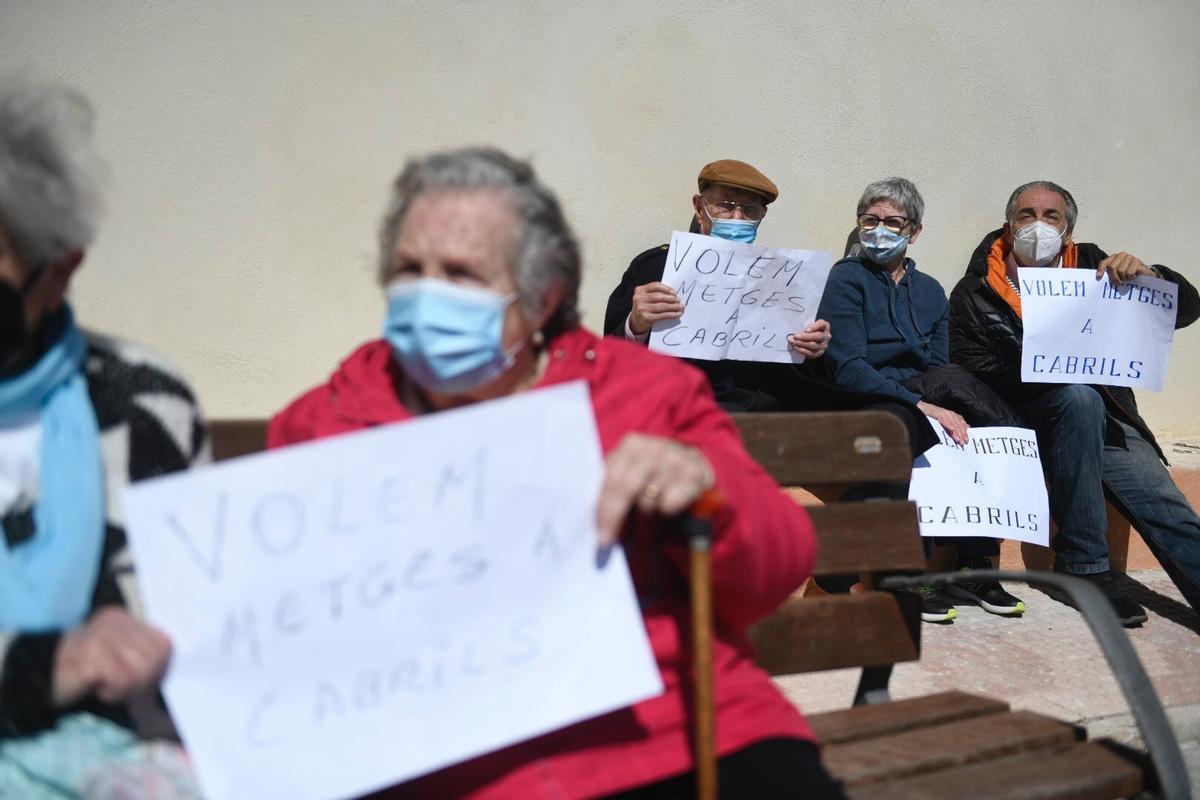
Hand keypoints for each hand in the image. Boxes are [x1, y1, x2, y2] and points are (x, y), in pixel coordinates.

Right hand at [53, 607, 171, 707]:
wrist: (37, 680)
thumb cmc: (84, 674)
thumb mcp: (118, 660)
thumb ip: (144, 659)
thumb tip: (174, 675)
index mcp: (124, 619)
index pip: (164, 645)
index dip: (156, 670)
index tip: (134, 679)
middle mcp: (115, 621)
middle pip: (155, 659)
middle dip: (141, 682)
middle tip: (116, 685)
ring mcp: (102, 635)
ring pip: (141, 671)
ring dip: (125, 689)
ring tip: (104, 684)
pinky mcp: (90, 654)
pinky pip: (121, 681)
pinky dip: (111, 693)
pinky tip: (94, 687)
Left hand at [596, 433, 714, 547]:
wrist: (693, 463)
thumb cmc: (654, 473)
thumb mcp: (632, 470)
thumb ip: (613, 485)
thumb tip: (597, 519)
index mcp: (633, 444)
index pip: (612, 477)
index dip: (604, 508)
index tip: (599, 534)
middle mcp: (654, 448)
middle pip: (627, 487)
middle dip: (614, 516)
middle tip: (608, 540)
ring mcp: (675, 460)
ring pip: (648, 500)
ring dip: (645, 512)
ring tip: (649, 508)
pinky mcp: (693, 475)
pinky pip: (669, 504)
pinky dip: (666, 510)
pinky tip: (668, 504)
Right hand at [629, 282, 683, 334]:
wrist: (636, 322)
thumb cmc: (644, 307)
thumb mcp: (646, 297)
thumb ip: (655, 293)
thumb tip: (673, 294)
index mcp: (640, 290)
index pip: (655, 286)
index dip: (666, 288)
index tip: (674, 292)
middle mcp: (639, 298)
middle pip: (659, 296)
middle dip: (671, 298)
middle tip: (679, 300)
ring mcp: (642, 308)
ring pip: (662, 306)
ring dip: (673, 307)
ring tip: (680, 307)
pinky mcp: (646, 318)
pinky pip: (662, 315)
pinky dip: (671, 314)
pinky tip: (677, 314)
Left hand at [787, 319, 831, 358]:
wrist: (811, 340)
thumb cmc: (809, 330)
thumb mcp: (808, 324)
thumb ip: (804, 325)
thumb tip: (796, 331)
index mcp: (825, 326)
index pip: (821, 324)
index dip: (814, 327)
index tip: (806, 330)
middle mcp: (826, 336)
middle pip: (818, 336)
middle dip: (805, 337)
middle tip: (795, 336)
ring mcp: (824, 345)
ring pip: (814, 345)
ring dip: (802, 344)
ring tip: (793, 342)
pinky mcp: (819, 353)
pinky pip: (811, 353)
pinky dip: (802, 350)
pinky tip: (796, 347)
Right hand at [917, 401, 968, 445]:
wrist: (925, 408)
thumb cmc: (935, 415)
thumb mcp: (946, 420)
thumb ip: (955, 424)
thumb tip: (965, 428)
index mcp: (954, 415)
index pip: (962, 425)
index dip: (965, 433)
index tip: (966, 440)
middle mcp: (951, 414)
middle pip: (959, 425)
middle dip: (962, 435)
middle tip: (963, 442)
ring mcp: (945, 413)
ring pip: (953, 424)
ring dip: (956, 433)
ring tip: (958, 439)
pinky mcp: (939, 414)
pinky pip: (945, 420)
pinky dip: (949, 425)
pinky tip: (951, 430)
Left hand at [1096, 252, 1153, 285]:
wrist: (1145, 275)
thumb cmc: (1130, 275)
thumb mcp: (1118, 274)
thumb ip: (1110, 273)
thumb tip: (1099, 277)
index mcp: (1114, 258)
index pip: (1104, 262)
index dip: (1101, 269)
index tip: (1099, 277)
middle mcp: (1121, 255)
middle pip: (1112, 267)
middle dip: (1114, 277)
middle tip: (1119, 282)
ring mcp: (1130, 257)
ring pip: (1120, 270)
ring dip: (1124, 277)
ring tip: (1128, 278)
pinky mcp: (1137, 262)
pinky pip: (1129, 272)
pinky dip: (1131, 277)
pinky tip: (1134, 276)